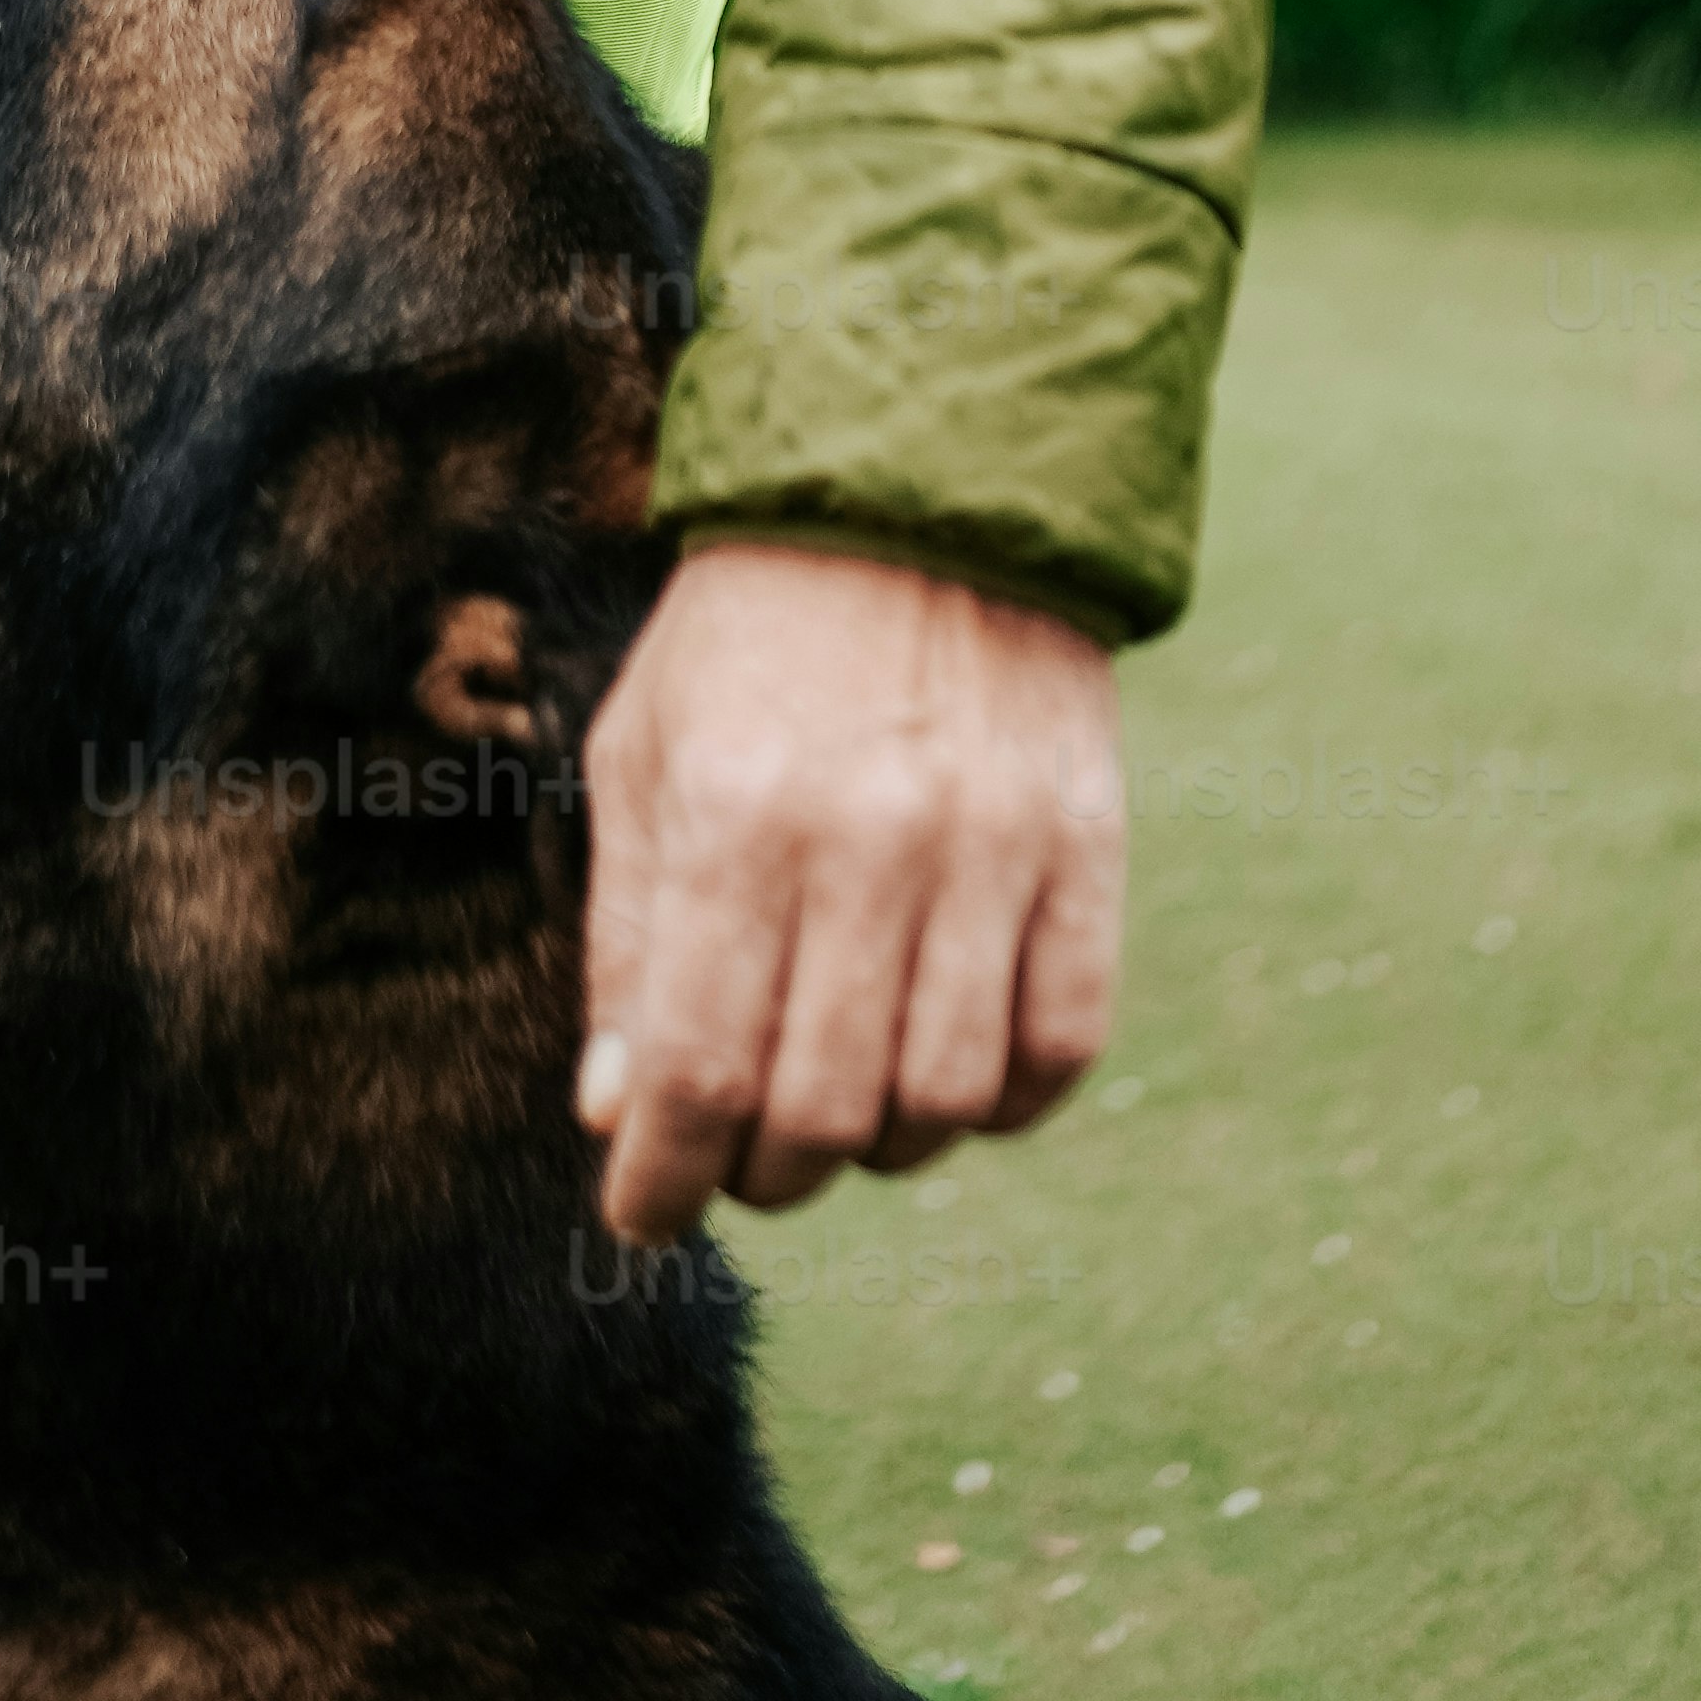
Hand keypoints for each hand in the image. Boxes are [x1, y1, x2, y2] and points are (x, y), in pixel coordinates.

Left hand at [575, 542, 1123, 1243]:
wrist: (925, 488)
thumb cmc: (750, 635)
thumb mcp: (644, 753)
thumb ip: (627, 937)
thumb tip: (613, 1111)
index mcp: (736, 811)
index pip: (696, 1069)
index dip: (661, 1178)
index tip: (642, 1212)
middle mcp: (869, 840)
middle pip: (818, 1112)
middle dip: (761, 1175)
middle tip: (736, 1158)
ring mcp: (993, 848)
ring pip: (943, 1104)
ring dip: (878, 1148)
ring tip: (837, 1110)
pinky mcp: (1087, 851)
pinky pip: (1059, 1049)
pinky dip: (1001, 1102)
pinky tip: (946, 1071)